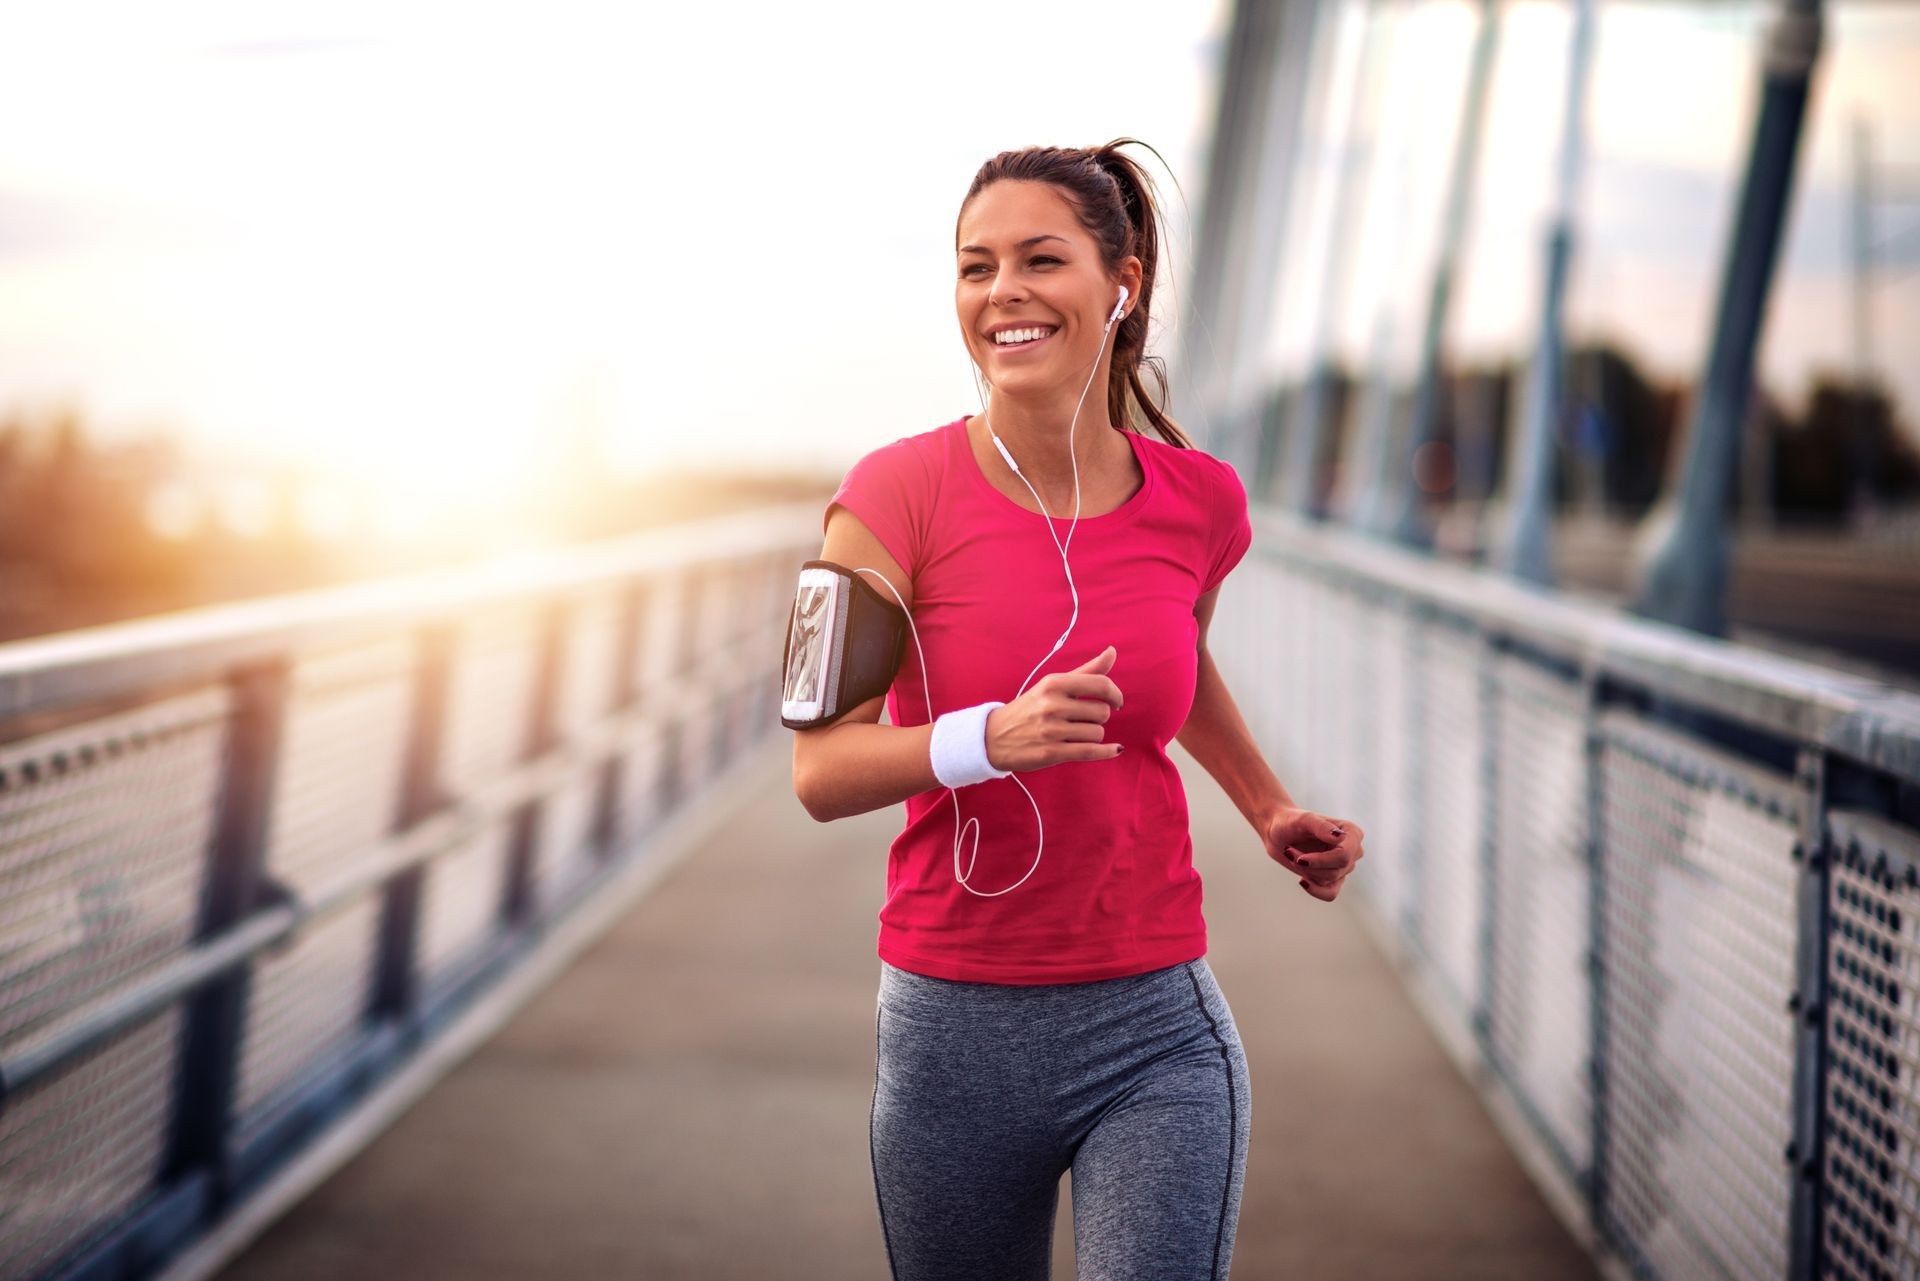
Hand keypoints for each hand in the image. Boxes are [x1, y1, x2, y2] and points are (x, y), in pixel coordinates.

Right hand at [984, 646, 1125, 771]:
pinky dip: (1107, 752)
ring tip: (1075, 733)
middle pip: (1102, 712)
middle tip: (1081, 719)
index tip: (1116, 702)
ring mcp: (1052, 731)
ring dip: (1092, 735)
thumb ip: (1086, 670)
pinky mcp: (1052, 753)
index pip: (1101, 685)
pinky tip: (1115, 749)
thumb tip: (1112, 651)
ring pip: (1098, 733)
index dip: (1115, 694)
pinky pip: (1091, 752)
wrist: (993, 737)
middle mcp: (1052, 705)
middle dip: (1097, 717)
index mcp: (1054, 684)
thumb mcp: (1053, 685)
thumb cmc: (1029, 708)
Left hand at [1261, 806, 1363, 902]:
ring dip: (1305, 871)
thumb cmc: (1292, 822)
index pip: (1344, 855)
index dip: (1322, 860)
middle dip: (1310, 865)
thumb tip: (1340, 837)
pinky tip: (1302, 881)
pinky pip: (1330, 894)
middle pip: (1337, 869)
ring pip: (1329, 880)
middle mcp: (1353, 850)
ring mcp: (1345, 866)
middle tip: (1288, 852)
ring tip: (1290, 855)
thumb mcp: (1304, 819)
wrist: (1279, 833)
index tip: (1300, 859)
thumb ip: (1321, 826)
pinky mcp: (1334, 878)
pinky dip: (1315, 890)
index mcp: (1352, 833)